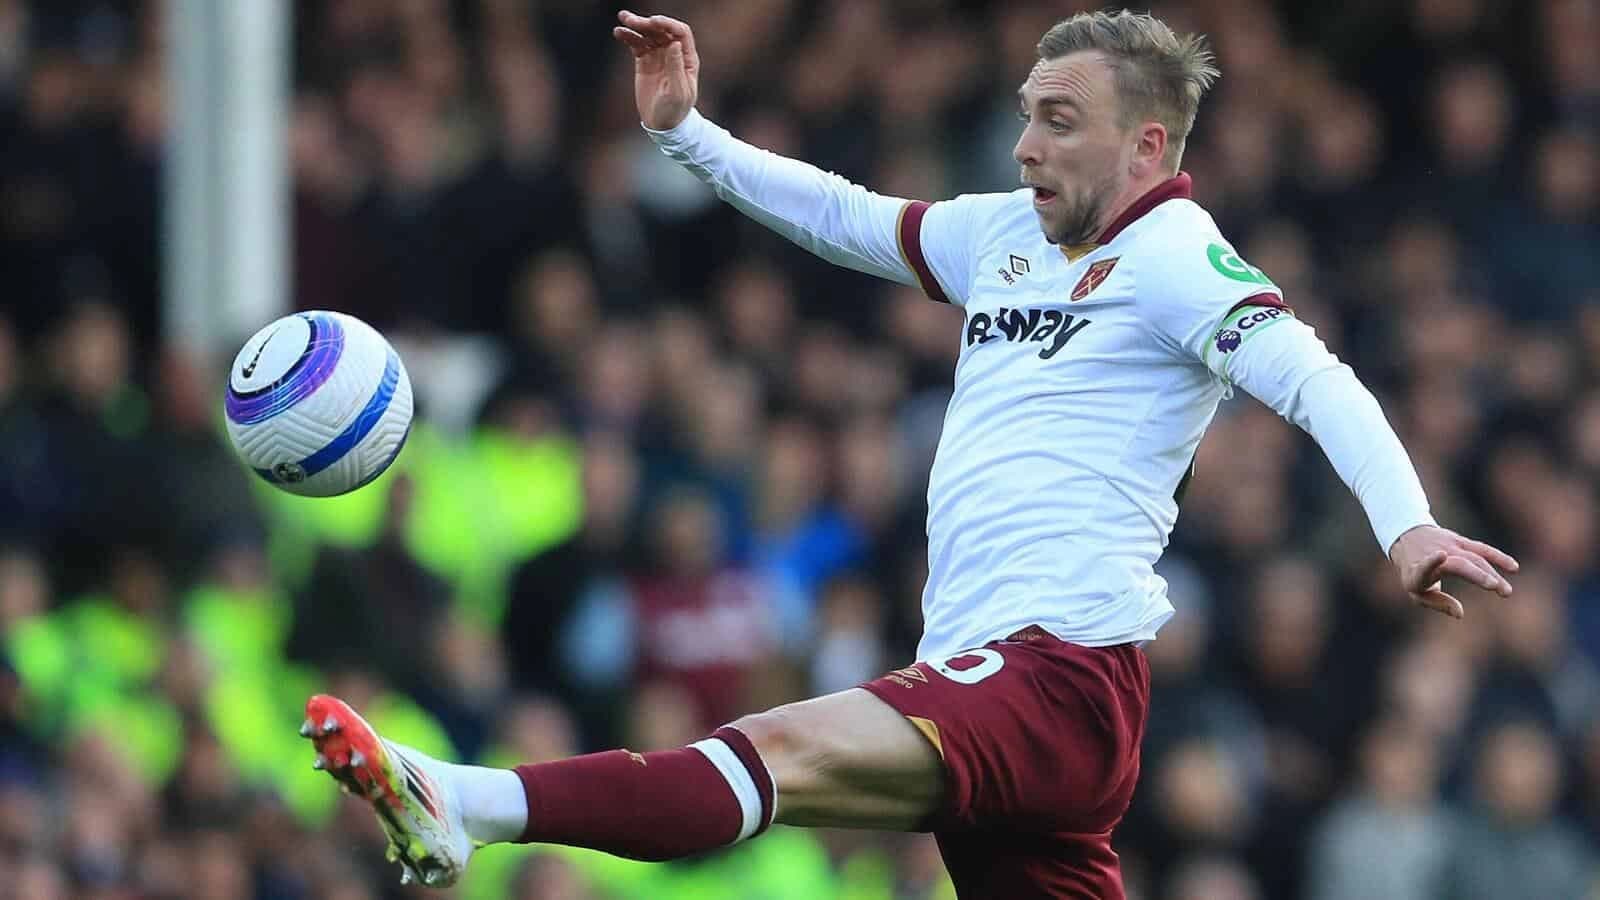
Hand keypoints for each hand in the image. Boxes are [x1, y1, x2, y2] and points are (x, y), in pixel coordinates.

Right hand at [613, 10, 698, 130]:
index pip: (680, 33)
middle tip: (631, 20)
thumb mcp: (677, 92)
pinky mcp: (644, 62)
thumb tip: (674, 44)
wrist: (662, 125)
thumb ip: (675, 67)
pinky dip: (628, 37)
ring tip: (623, 20)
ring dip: (636, 26)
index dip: (668, 24)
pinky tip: (619, 33)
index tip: (652, 22)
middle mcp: (674, 54)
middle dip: (647, 23)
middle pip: (662, 30)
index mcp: (687, 59)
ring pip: (648, 35)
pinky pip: (636, 45)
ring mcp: (658, 56)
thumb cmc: (675, 111)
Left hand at [1389, 524, 1517, 618]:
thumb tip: (1460, 613)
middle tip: (1497, 588)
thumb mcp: (1417, 591)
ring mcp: (1449, 547)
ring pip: (1474, 558)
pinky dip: (1498, 557)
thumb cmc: (1414, 572)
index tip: (1442, 556)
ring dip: (1492, 573)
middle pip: (1459, 564)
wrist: (1407, 539)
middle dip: (1478, 575)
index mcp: (1418, 571)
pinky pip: (1482, 550)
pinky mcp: (1461, 542)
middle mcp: (1434, 556)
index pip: (1423, 567)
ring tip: (1506, 591)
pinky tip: (1513, 568)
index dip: (1430, 562)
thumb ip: (1438, 603)